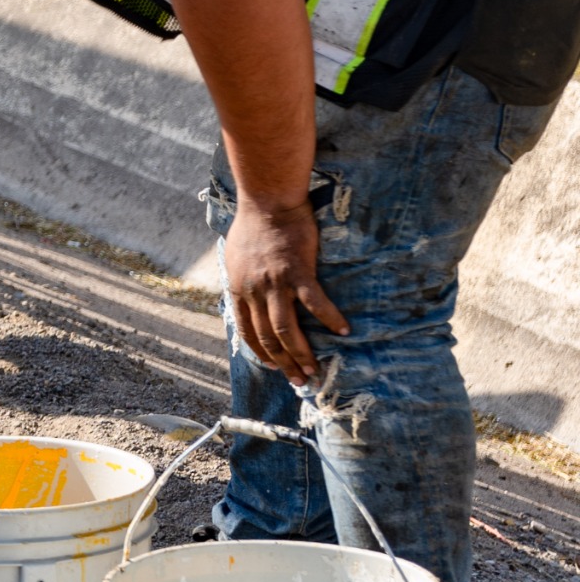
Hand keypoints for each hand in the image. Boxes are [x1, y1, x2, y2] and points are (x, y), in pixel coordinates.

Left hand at [223, 198, 348, 385]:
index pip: (247, 331)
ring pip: (287, 329)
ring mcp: (274, 283)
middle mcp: (253, 291)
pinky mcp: (297, 272)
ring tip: (316, 369)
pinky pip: (316, 303)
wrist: (266, 201)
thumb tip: (245, 292)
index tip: (273, 368)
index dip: (261, 353)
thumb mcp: (236, 257)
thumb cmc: (253, 225)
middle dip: (284, 363)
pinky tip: (344, 331)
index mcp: (238, 288)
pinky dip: (330, 319)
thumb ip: (242, 279)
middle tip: (300, 380)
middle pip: (268, 337)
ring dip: (302, 353)